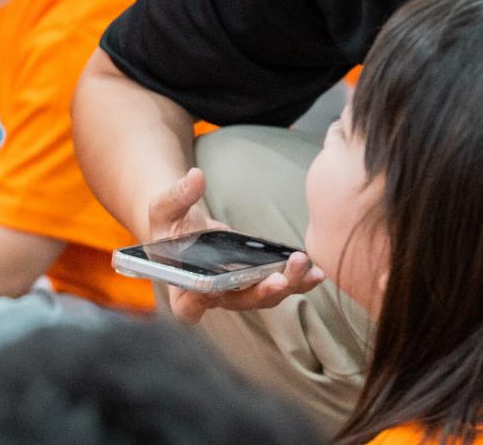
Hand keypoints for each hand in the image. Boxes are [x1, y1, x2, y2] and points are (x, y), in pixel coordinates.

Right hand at [141, 168, 326, 322]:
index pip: (187, 306)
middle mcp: (211, 295)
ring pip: (263, 296)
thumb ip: (178, 195)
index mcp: (181, 286)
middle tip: (280, 280)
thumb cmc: (170, 222)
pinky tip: (317, 271)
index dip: (197, 303)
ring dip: (288, 286)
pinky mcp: (254, 280)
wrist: (184, 226)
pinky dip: (298, 281)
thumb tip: (196, 177)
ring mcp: (235, 291)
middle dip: (261, 291)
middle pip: (237, 302)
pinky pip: (277, 285)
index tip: (210, 290)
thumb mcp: (165, 207)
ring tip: (310, 271)